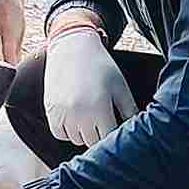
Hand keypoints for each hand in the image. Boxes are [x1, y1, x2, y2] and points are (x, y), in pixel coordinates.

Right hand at [44, 28, 136, 146]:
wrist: (71, 46)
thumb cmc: (100, 65)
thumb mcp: (120, 85)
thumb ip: (130, 109)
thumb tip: (138, 129)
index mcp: (99, 107)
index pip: (108, 137)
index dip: (114, 135)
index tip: (117, 127)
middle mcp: (79, 113)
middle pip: (92, 141)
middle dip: (100, 135)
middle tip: (104, 123)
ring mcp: (62, 113)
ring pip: (76, 139)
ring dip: (84, 134)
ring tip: (90, 118)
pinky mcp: (50, 110)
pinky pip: (60, 134)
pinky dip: (68, 131)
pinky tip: (75, 119)